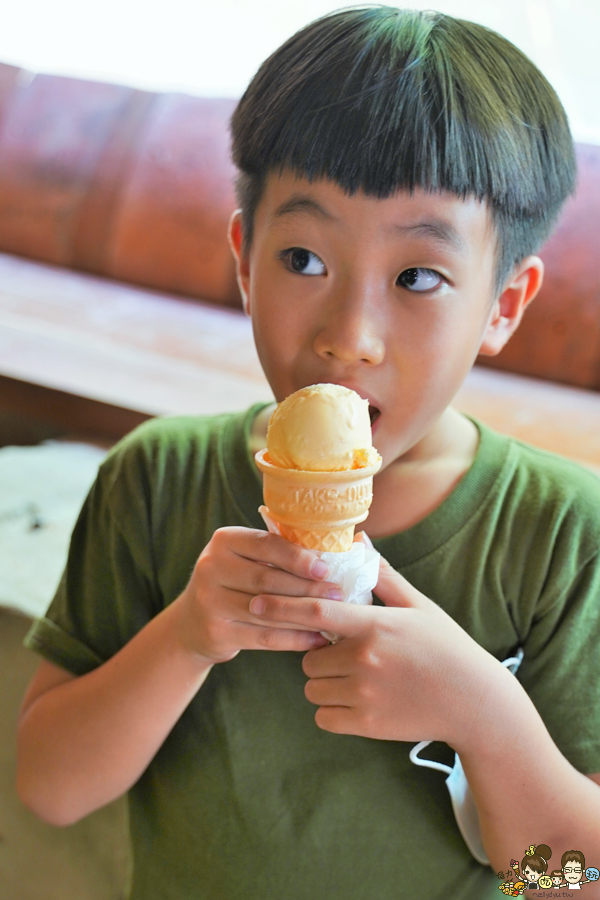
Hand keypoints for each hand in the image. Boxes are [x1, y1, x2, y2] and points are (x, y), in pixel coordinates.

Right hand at [174, 527, 337, 663]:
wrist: (192, 623)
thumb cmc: (234, 583)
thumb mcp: (244, 559)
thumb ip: (277, 553)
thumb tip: (332, 555)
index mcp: (224, 540)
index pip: (265, 544)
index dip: (297, 557)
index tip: (325, 568)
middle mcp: (211, 567)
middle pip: (268, 578)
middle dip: (307, 587)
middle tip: (337, 594)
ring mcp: (210, 601)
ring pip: (268, 610)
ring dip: (304, 615)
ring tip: (332, 618)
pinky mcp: (216, 632)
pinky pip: (264, 637)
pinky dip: (294, 639)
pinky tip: (316, 639)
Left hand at [249, 554, 503, 747]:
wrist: (475, 703)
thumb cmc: (447, 647)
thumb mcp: (419, 606)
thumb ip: (383, 576)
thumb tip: (360, 541)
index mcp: (374, 625)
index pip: (315, 612)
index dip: (281, 606)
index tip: (256, 601)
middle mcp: (364, 660)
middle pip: (308, 658)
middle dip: (319, 656)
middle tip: (346, 656)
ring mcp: (364, 694)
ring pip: (313, 689)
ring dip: (325, 684)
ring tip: (356, 679)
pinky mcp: (367, 724)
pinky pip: (324, 717)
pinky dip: (333, 711)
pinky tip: (358, 701)